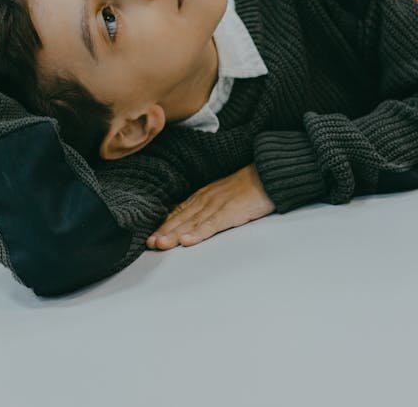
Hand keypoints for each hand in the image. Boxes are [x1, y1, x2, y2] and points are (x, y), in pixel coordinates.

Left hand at [147, 164, 273, 249]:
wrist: (268, 173)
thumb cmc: (249, 186)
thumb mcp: (223, 193)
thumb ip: (207, 205)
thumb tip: (191, 218)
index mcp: (204, 196)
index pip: (180, 212)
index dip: (164, 225)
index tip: (150, 237)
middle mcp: (207, 200)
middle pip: (181, 218)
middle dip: (164, 232)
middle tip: (149, 244)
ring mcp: (218, 205)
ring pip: (192, 223)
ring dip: (174, 234)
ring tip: (161, 245)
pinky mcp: (231, 212)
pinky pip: (212, 225)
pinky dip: (198, 233)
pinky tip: (187, 241)